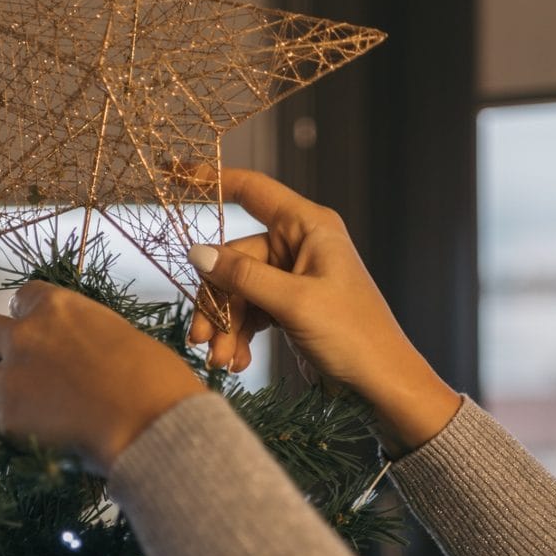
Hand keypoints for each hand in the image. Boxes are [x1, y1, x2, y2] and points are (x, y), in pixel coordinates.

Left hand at [0, 281, 204, 474]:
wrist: (149, 420)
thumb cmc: (155, 378)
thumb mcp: (123, 337)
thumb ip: (91, 339)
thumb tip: (90, 357)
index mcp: (58, 306)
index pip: (22, 297)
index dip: (20, 313)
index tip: (21, 324)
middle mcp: (26, 335)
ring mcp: (13, 377)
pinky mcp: (10, 418)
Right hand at [185, 167, 459, 449]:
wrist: (382, 382)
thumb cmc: (354, 334)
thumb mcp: (294, 303)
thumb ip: (243, 276)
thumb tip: (197, 253)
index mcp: (308, 226)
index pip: (252, 190)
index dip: (212, 179)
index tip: (173, 173)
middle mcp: (299, 244)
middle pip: (234, 257)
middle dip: (217, 301)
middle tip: (202, 339)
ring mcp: (294, 275)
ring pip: (239, 289)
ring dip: (225, 325)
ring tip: (220, 360)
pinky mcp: (290, 303)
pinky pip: (251, 310)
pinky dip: (240, 335)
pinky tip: (237, 362)